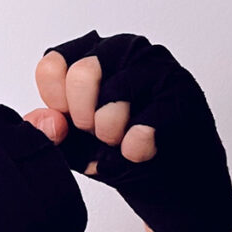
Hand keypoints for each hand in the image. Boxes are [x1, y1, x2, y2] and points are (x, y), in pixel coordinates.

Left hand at [24, 30, 231, 231]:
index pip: (53, 64)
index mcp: (87, 54)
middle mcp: (122, 50)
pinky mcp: (184, 91)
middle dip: (84, 116)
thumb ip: (46, 129)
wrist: (166, 181)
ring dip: (111, 130)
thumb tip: (50, 119)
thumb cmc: (116, 151)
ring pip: (117, 91)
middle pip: (83, 72)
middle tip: (97, 133)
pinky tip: (139, 151)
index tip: (71, 121)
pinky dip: (137, 144)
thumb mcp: (68, 143)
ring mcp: (157, 66)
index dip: (57, 103)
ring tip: (119, 141)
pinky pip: (150, 118)